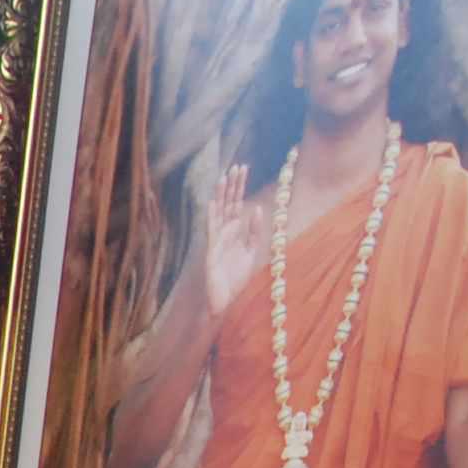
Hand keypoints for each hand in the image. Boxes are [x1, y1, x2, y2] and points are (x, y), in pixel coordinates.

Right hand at [199, 162, 268, 314]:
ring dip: (221, 196)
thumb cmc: (237, 279)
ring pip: (218, 213)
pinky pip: (213, 233)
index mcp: (233, 232)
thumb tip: (255, 208)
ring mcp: (216, 242)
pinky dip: (214, 218)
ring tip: (224, 177)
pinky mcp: (211, 253)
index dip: (239, 187)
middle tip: (236, 166)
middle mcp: (223, 233)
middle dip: (232, 186)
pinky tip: (216, 204)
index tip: (243, 168)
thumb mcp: (252, 251)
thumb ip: (254, 231)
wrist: (227, 301)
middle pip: (227, 204)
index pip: (236, 204)